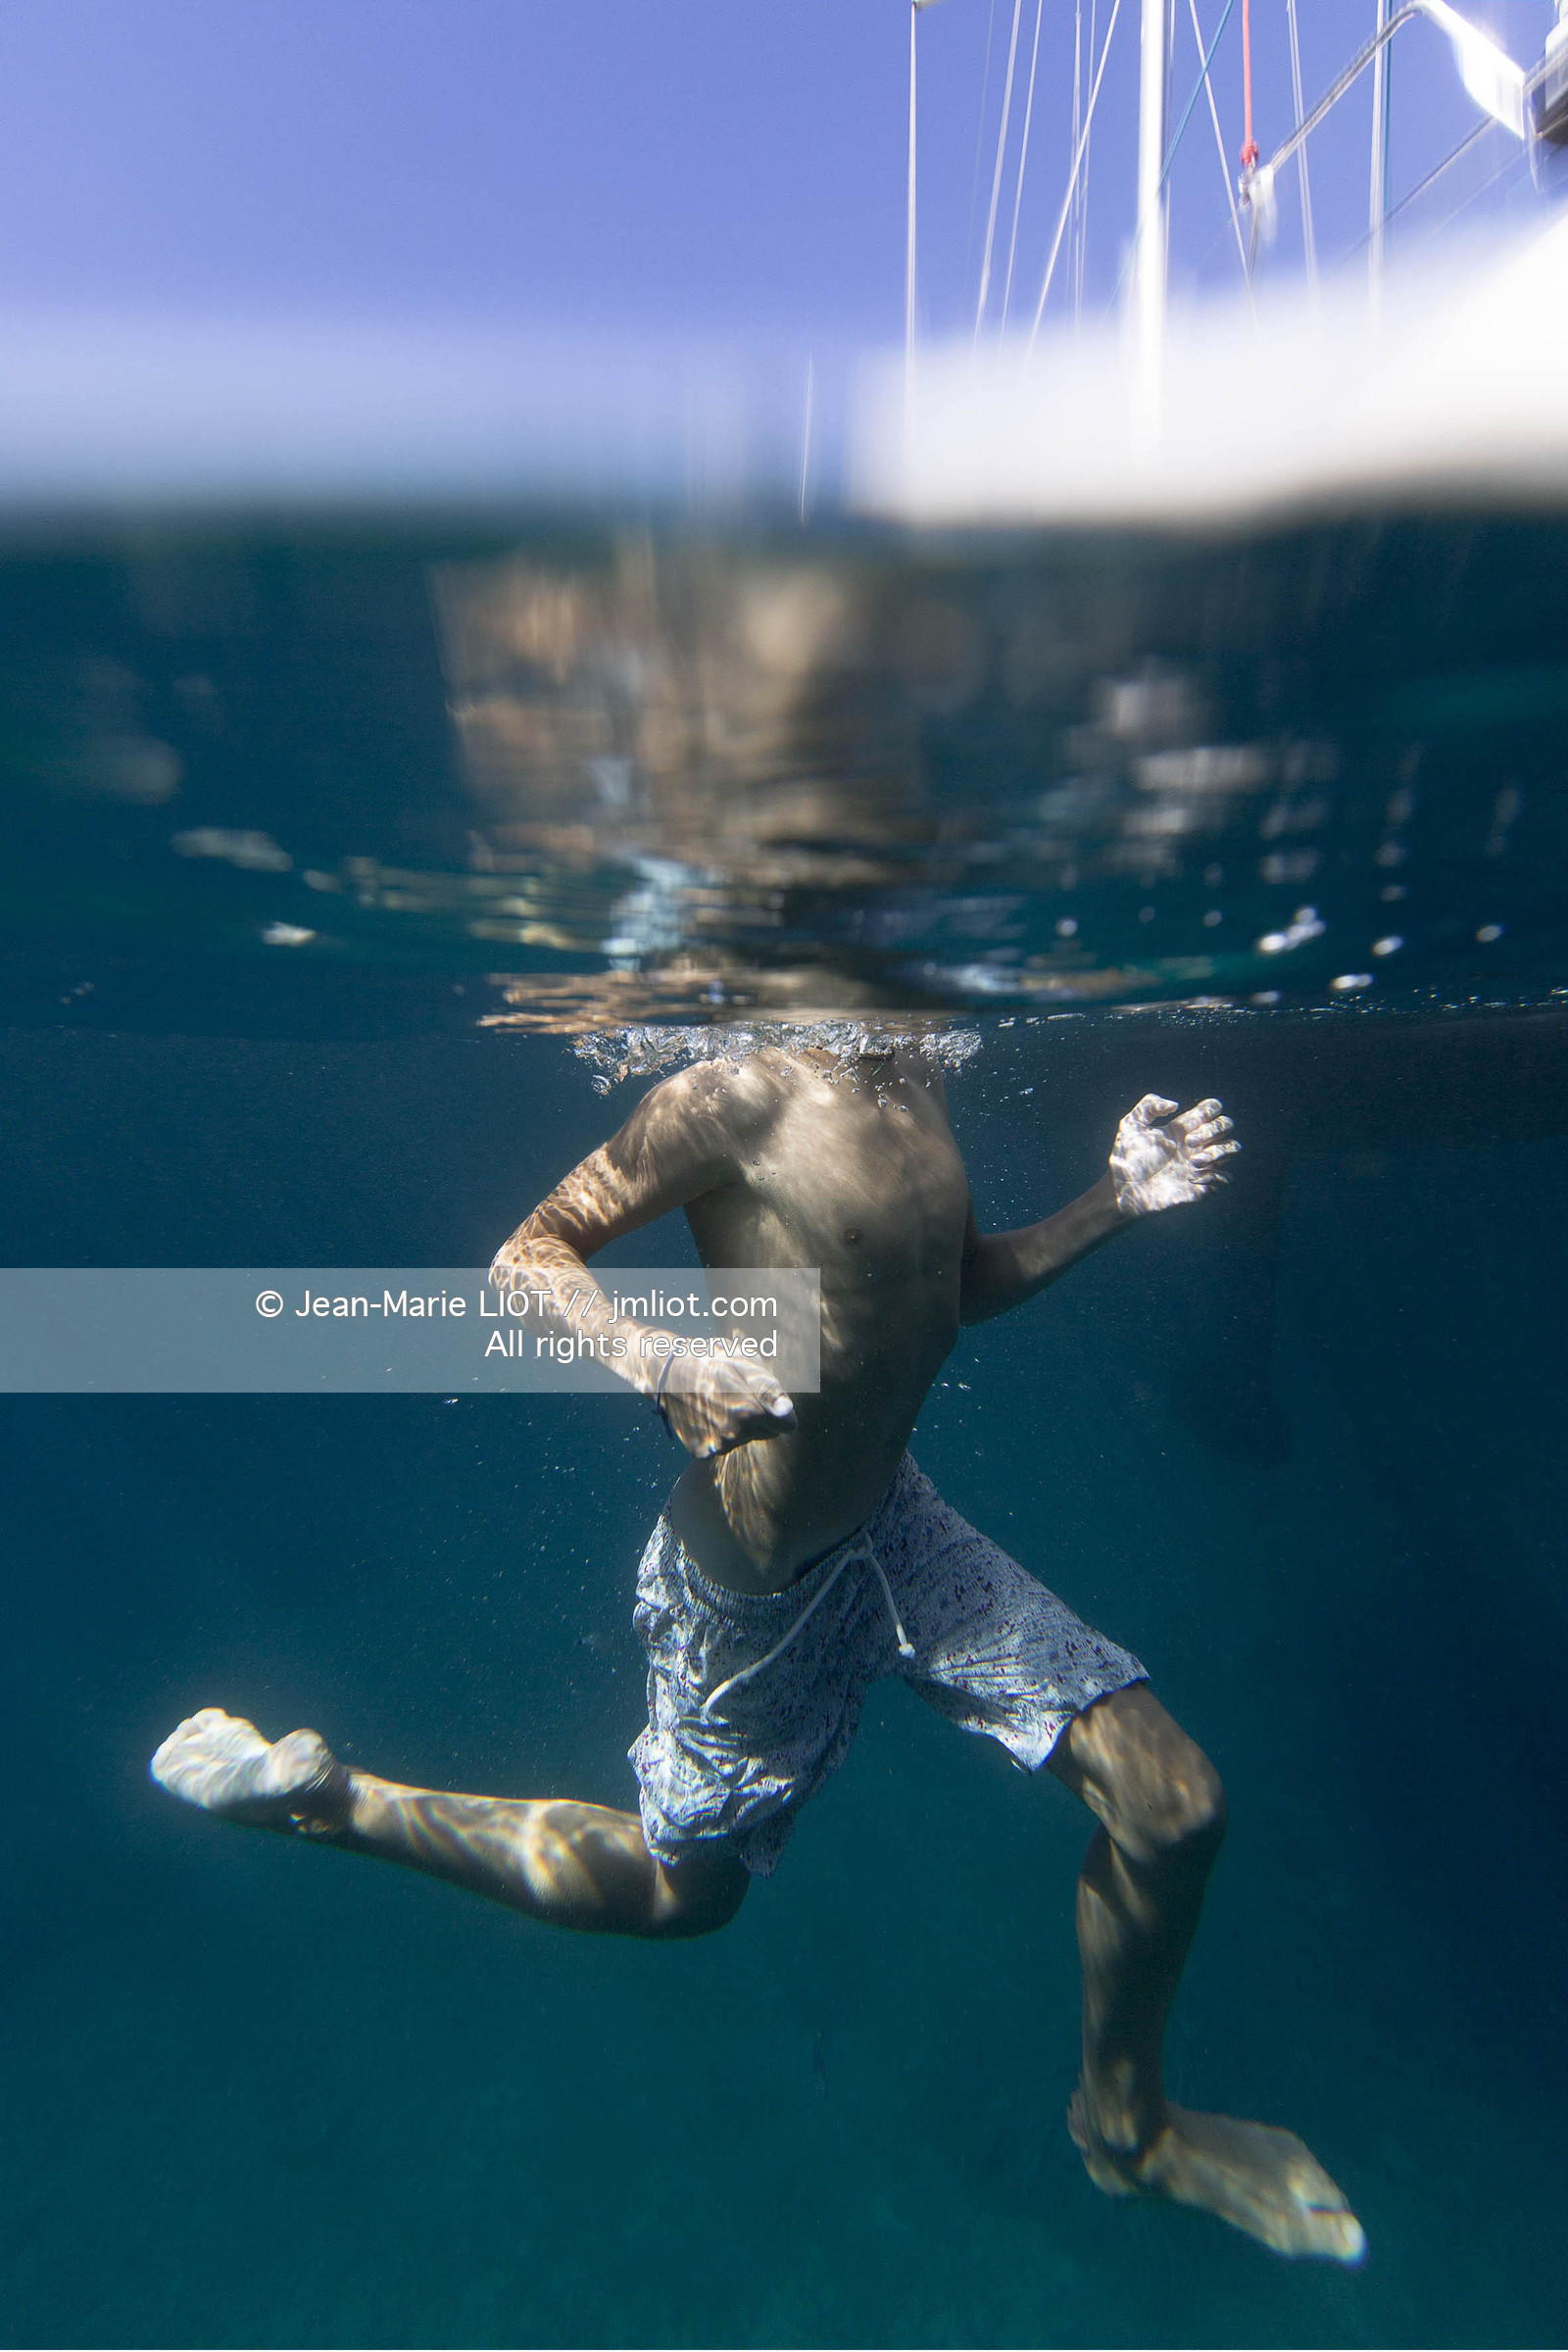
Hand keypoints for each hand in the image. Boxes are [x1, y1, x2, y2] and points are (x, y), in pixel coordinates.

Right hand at [655, 1353, 795, 1457]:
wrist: (666, 1373)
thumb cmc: (710, 1361)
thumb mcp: (744, 1362)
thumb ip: (770, 1390)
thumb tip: (787, 1412)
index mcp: (750, 1412)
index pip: (787, 1425)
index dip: (777, 1409)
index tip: (761, 1396)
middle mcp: (735, 1435)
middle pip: (766, 1433)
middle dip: (758, 1417)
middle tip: (736, 1394)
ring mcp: (717, 1446)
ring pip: (745, 1439)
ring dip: (738, 1424)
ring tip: (718, 1401)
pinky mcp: (703, 1452)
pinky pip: (724, 1446)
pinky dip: (718, 1433)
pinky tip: (706, 1414)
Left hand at [1109, 1095, 1238, 1216]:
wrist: (1123, 1190)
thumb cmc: (1126, 1159)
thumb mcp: (1131, 1124)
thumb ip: (1149, 1105)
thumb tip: (1175, 1105)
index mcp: (1183, 1127)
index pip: (1212, 1108)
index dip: (1207, 1110)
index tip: (1187, 1124)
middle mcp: (1196, 1144)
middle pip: (1227, 1125)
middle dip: (1214, 1130)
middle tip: (1189, 1143)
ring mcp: (1201, 1165)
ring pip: (1233, 1148)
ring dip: (1219, 1152)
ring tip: (1194, 1162)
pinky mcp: (1202, 1187)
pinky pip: (1226, 1178)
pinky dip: (1214, 1176)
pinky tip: (1191, 1180)